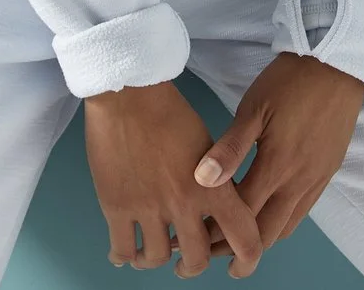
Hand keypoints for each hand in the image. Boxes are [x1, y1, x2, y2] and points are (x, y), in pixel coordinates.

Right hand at [83, 79, 266, 276]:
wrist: (130, 94)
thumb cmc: (171, 112)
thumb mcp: (209, 146)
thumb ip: (217, 183)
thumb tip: (219, 210)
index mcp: (214, 189)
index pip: (244, 240)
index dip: (246, 262)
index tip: (237, 267)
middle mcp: (184, 204)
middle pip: (197, 260)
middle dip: (192, 267)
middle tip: (185, 264)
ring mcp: (149, 208)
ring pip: (157, 259)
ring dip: (155, 261)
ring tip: (151, 254)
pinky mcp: (117, 207)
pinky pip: (122, 250)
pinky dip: (124, 258)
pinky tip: (124, 255)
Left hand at [188, 53, 363, 268]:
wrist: (338, 63)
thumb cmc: (290, 81)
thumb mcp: (253, 108)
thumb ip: (229, 148)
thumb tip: (202, 180)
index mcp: (277, 166)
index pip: (242, 214)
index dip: (216, 230)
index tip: (193, 238)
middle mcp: (300, 181)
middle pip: (265, 232)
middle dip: (235, 248)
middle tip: (208, 253)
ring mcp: (317, 179)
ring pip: (287, 227)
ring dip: (259, 239)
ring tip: (233, 243)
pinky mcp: (327, 173)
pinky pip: (302, 212)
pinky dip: (281, 224)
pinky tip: (266, 217)